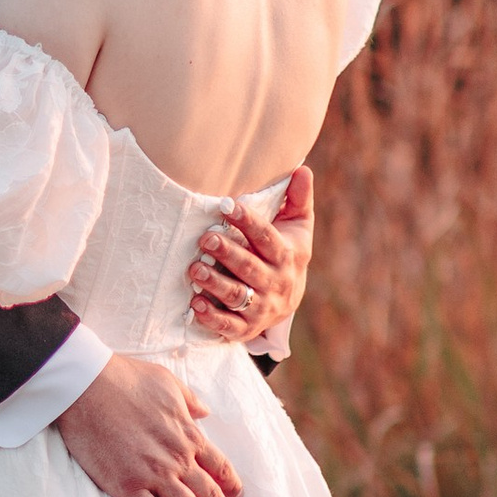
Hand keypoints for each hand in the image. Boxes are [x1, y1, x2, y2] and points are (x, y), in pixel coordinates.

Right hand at [56, 353, 243, 496]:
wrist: (88, 387)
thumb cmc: (126, 378)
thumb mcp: (168, 382)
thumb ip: (190, 401)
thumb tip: (204, 412)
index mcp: (187, 434)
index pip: (218, 466)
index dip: (231, 484)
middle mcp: (176, 459)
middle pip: (208, 493)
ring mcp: (151, 475)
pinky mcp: (126, 486)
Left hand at [189, 165, 312, 347]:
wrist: (288, 300)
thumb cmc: (286, 252)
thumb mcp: (297, 226)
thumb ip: (297, 199)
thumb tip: (302, 169)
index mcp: (287, 256)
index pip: (267, 238)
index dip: (249, 222)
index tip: (228, 205)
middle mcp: (276, 283)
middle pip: (250, 268)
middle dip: (228, 253)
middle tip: (205, 238)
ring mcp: (262, 307)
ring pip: (237, 296)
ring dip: (215, 283)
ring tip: (194, 268)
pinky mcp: (246, 328)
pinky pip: (229, 326)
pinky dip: (212, 317)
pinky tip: (195, 303)